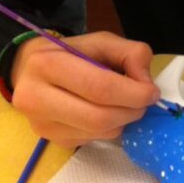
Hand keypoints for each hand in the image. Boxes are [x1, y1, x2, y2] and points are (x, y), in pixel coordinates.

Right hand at [10, 31, 160, 147]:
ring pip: (99, 132)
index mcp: (47, 64)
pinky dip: (109, 129)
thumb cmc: (71, 54)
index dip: (133, 93)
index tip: (152, 92)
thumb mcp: (101, 42)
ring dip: (122, 121)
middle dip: (131, 111)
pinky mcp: (52, 140)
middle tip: (143, 102)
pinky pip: (93, 140)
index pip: (99, 87)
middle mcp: (36, 98)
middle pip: (99, 116)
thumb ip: (130, 53)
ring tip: (124, 105)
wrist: (31, 71)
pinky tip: (105, 113)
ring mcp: (42, 124)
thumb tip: (146, 84)